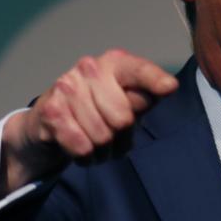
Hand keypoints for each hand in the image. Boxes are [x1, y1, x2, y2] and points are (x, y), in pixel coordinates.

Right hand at [0, 49, 177, 193]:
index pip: (139, 71)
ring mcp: (67, 87)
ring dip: (104, 151)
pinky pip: (82, 147)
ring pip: (103, 138)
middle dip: (122, 138)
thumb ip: (146, 97)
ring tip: (97, 143)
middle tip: (115, 136)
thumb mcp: (127, 102)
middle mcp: (89, 68)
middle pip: (123, 119)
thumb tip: (167, 87)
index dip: (154, 80)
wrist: (50, 122)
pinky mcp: (51, 111)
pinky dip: (86, 157)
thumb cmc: (99, 110)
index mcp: (115, 63)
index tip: (169, 87)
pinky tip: (82, 148)